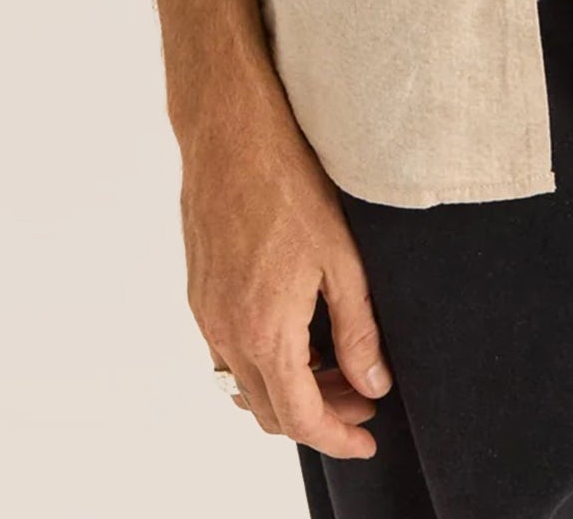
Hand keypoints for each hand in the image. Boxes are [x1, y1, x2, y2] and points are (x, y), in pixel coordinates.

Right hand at [181, 93, 392, 458]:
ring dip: (289, 389)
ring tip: (337, 366)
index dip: (337, 437)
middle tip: (363, 397)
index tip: (366, 438)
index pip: (300, 417)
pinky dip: (264, 361)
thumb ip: (358, 329)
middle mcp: (225, 332)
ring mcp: (207, 313)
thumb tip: (373, 383)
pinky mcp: (200, 292)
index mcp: (264, 330)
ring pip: (246, 384)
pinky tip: (298, 334)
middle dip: (320, 415)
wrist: (230, 133)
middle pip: (270, 410)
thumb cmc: (288, 182)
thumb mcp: (342, 258)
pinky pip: (228, 352)